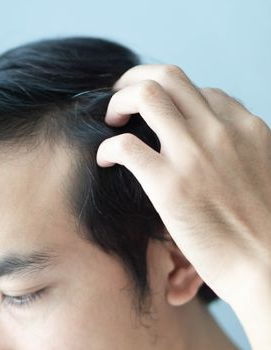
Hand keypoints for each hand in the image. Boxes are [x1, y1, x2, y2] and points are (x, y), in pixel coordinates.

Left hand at [96, 64, 270, 305]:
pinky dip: (108, 147)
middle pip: (169, 76)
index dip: (172, 97)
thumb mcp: (263, 171)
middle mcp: (220, 131)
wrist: (269, 267)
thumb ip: (239, 149)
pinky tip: (106, 160)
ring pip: (145, 95)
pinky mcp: (168, 185)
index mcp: (246, 127)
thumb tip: (212, 146)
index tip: (155, 113)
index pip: (201, 91)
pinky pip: (125, 145)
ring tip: (110, 119)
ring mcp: (193, 154)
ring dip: (119, 100)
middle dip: (136, 79)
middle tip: (119, 97)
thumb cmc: (264, 230)